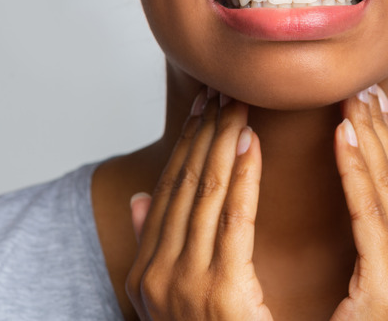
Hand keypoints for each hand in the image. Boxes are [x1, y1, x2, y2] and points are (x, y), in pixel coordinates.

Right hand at [125, 88, 272, 320]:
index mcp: (147, 272)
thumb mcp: (175, 299)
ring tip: (239, 101)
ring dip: (221, 140)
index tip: (204, 104)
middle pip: (184, 183)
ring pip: (204, 192)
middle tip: (223, 87)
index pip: (171, 189)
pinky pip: (230, 221)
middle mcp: (156, 273)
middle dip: (204, 131)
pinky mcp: (218, 294)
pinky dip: (239, 177)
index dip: (187, 142)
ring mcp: (182, 285)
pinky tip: (249, 142)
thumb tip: (137, 199)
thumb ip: (156, 245)